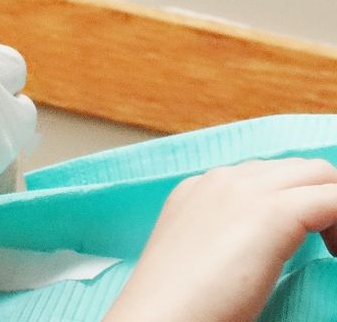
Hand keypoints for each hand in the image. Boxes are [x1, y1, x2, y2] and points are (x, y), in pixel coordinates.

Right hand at [105, 157, 336, 321]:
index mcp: (200, 190)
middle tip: (328, 247)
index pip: (264, 175)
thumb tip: (262, 253)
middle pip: (294, 168)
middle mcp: (222, 179)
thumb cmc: (176, 310)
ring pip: (317, 173)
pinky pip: (333, 199)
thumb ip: (227, 242)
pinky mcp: (272, 214)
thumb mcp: (199, 263)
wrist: (156, 320)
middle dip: (319, 199)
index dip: (292, 204)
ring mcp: (245, 190)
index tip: (307, 241)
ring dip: (332, 207)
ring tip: (333, 251)